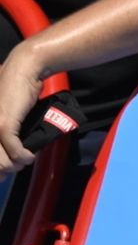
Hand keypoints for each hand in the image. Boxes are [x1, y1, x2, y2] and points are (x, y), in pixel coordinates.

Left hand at [0, 44, 44, 177]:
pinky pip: (15, 151)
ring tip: (25, 159)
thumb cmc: (15, 91)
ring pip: (2, 162)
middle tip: (18, 165)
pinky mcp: (5, 124)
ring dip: (17, 164)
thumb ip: (4, 133)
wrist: (24, 70)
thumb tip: (7, 156)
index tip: (3, 174)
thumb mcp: (5, 114)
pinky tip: (29, 156)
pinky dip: (24, 157)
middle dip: (6, 169)